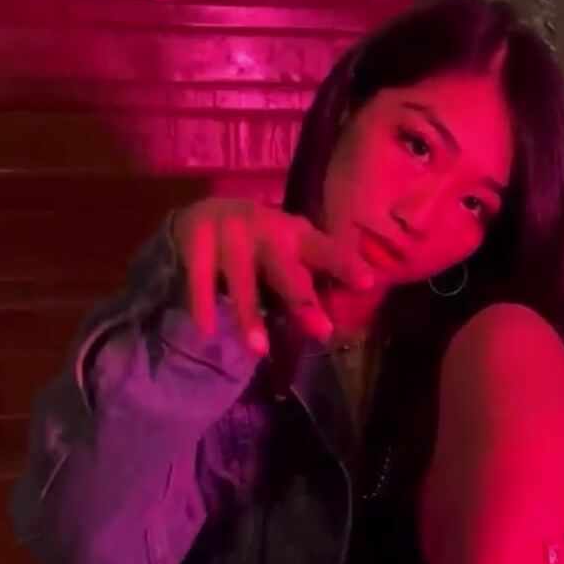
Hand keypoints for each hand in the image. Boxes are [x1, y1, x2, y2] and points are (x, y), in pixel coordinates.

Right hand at [172, 198, 373, 351]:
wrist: (201, 212)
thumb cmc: (257, 245)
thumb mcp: (285, 254)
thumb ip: (303, 282)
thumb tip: (328, 327)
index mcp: (294, 233)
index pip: (323, 249)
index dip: (344, 263)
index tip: (367, 283)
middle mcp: (265, 227)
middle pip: (284, 267)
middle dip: (302, 299)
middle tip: (321, 330)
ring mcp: (229, 230)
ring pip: (241, 278)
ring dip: (249, 316)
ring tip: (258, 351)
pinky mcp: (196, 237)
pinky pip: (200, 277)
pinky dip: (203, 304)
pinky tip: (206, 331)